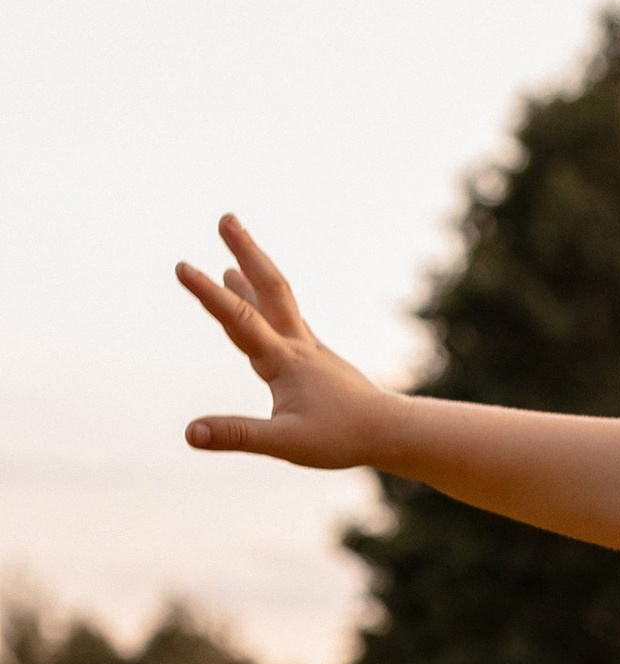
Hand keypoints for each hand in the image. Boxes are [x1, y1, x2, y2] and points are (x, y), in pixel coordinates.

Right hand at [177, 216, 395, 467]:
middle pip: (269, 288)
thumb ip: (237, 435)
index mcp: (284, 361)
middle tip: (227, 218)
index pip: (239, 320)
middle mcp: (297, 345)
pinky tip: (270, 312)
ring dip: (254, 278)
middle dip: (246, 251)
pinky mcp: (321, 360)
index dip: (208, 295)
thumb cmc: (343, 439)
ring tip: (230, 265)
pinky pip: (290, 323)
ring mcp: (312, 350)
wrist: (393, 432)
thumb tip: (189, 433)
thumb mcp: (285, 444)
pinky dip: (272, 308)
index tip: (181, 265)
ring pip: (280, 303)